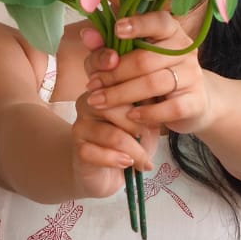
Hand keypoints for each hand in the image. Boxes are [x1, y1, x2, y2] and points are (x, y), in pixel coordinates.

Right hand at [69, 75, 160, 199]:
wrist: (112, 173)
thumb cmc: (132, 141)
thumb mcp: (147, 118)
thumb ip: (150, 101)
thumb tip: (161, 89)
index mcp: (105, 88)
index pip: (113, 77)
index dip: (115, 70)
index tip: (127, 66)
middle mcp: (88, 102)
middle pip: (116, 107)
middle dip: (139, 126)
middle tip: (149, 138)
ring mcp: (81, 125)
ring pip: (112, 135)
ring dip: (134, 150)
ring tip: (144, 159)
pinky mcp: (79, 148)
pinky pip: (100, 153)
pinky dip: (118, 161)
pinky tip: (128, 164)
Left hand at [81, 11, 213, 135]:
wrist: (189, 104)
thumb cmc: (152, 76)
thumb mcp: (129, 59)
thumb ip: (107, 47)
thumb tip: (87, 35)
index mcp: (170, 32)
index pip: (159, 21)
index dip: (138, 25)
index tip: (117, 30)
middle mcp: (184, 50)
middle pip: (145, 59)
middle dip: (114, 73)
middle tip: (91, 84)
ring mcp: (192, 75)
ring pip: (154, 83)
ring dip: (121, 94)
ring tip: (98, 102)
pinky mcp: (196, 101)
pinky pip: (171, 108)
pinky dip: (148, 113)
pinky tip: (130, 116)